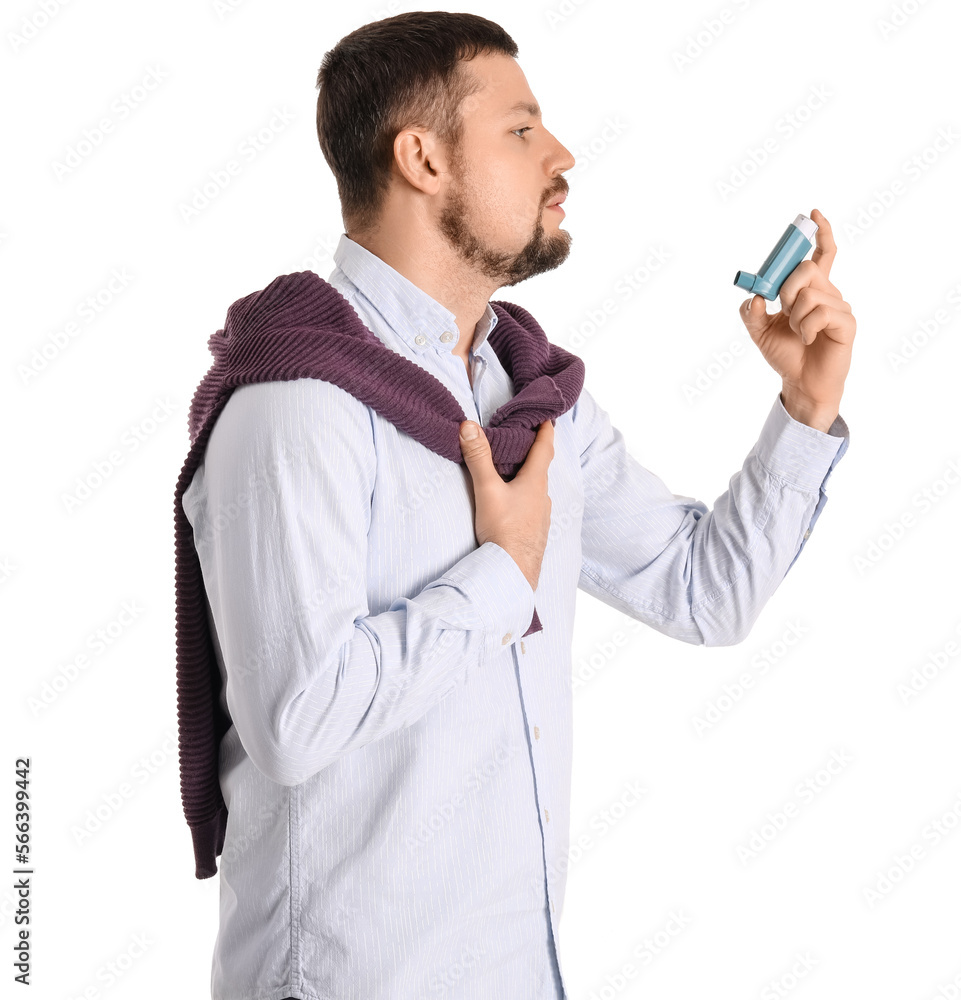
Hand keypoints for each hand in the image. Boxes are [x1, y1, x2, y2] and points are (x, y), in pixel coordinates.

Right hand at [458, 419, 553, 590]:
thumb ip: (478, 458)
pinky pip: (532, 507)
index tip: (547, 418)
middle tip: (524, 439)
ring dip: (528, 477)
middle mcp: (542, 497)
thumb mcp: (487, 490)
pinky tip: (514, 504)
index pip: (544, 449)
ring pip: (536, 490)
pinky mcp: (535, 533)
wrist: (514, 573)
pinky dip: (524, 497)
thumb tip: (468, 425)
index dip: (545, 431)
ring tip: (514, 471)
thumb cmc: (504, 530)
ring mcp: (541, 517)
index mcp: (535, 482)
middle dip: (533, 453)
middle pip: (540, 469)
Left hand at [739, 208, 855, 431]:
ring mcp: (840, 307)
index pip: (821, 255)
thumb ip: (751, 314)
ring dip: (794, 316)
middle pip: (806, 269)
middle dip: (786, 288)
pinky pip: (821, 313)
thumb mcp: (759, 333)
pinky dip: (806, 328)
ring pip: (810, 293)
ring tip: (798, 332)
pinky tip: (809, 339)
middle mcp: (828, 293)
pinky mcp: (847, 323)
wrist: (800, 383)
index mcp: (811, 290)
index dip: (821, 233)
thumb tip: (754, 298)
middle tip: (783, 310)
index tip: (814, 214)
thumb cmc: (786, 355)